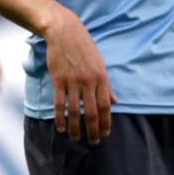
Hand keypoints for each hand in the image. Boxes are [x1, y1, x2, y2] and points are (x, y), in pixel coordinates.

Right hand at [44, 6, 115, 143]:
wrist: (65, 32)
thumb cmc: (84, 48)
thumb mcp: (100, 64)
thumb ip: (106, 85)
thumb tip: (114, 102)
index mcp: (102, 78)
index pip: (106, 106)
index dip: (106, 122)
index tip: (105, 134)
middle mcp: (89, 81)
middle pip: (92, 112)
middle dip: (93, 130)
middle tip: (93, 142)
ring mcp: (73, 81)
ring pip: (75, 111)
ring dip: (76, 127)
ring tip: (76, 138)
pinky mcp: (59, 80)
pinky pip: (60, 103)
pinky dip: (60, 118)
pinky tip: (60, 127)